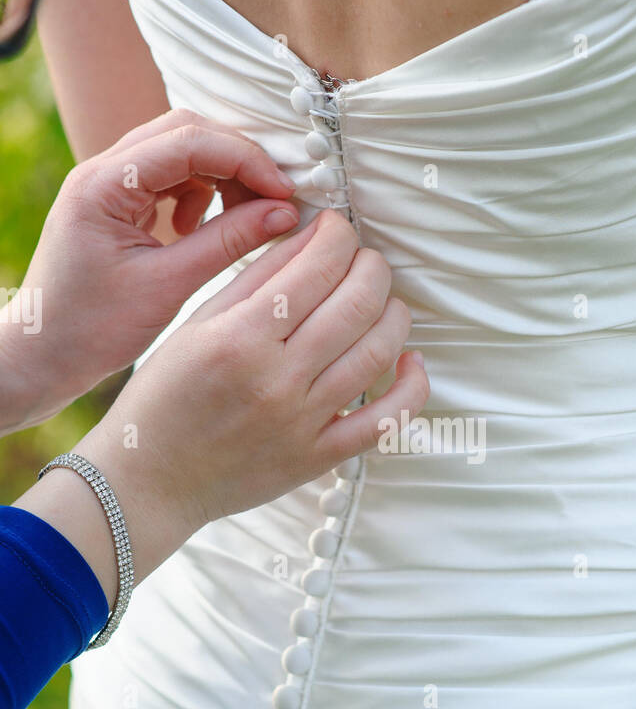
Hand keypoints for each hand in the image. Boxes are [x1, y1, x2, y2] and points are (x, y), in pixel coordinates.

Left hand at [0, 108, 298, 431]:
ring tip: (245, 219)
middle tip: (275, 201)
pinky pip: (170, 176)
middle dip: (238, 160)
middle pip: (187, 132)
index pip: (189, 142)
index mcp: (103, 185)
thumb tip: (286, 213)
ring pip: (181, 150)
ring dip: (222, 176)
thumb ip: (228, 243)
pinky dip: (202, 193)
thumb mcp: (168, 286)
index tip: (285, 194)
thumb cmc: (92, 330)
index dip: (246, 160)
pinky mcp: (118, 202)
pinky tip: (203, 230)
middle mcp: (102, 171)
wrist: (44, 355)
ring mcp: (109, 183)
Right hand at [53, 210, 428, 596]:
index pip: (316, 267)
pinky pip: (386, 421)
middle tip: (364, 261)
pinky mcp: (319, 457)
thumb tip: (313, 236)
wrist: (152, 479)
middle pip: (357, 304)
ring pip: (378, 352)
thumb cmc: (167, 395)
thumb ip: (257, 277)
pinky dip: (411, 387)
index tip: (338, 230)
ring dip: (394, 314)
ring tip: (383, 302)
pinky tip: (409, 361)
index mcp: (239, 337)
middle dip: (372, 268)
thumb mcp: (198, 324)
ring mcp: (302, 422)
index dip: (340, 236)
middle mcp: (276, 378)